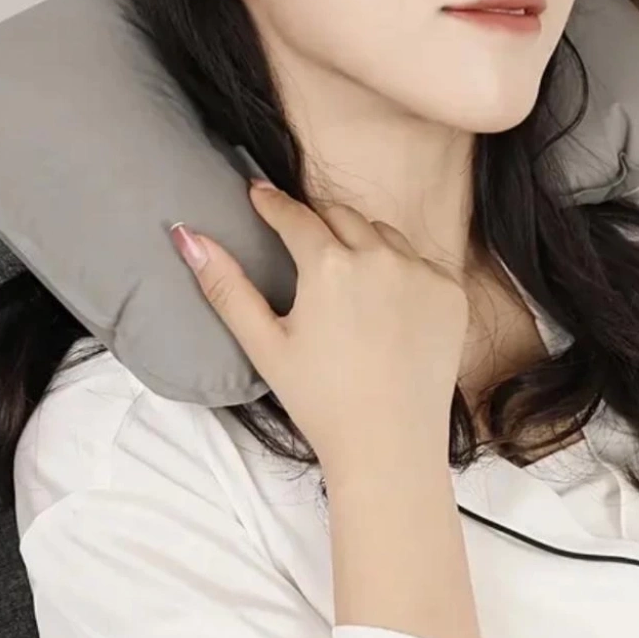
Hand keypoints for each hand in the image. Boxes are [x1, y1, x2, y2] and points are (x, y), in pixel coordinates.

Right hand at [169, 178, 469, 469]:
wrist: (390, 446)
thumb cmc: (319, 400)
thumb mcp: (264, 344)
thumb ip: (225, 285)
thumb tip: (186, 235)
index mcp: (329, 265)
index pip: (294, 216)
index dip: (272, 202)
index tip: (259, 191)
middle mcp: (380, 256)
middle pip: (341, 216)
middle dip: (318, 222)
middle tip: (304, 243)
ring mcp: (422, 273)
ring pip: (383, 234)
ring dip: (361, 243)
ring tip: (347, 278)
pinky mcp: (451, 293)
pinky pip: (419, 263)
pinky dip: (401, 271)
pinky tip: (386, 306)